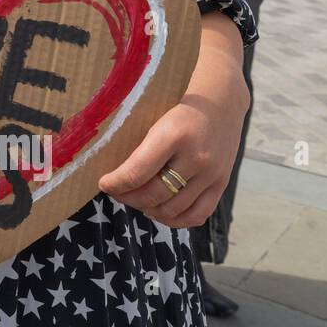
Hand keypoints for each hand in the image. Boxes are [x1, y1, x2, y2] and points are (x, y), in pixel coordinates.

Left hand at [98, 77, 248, 227]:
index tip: (104, 184)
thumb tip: (117, 180)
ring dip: (148, 210)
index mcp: (173, 136)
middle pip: (154, 194)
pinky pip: (197, 215)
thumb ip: (142, 150)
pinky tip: (159, 211)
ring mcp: (211, 174)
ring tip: (136, 201)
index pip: (137, 172)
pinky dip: (175, 220)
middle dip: (128, 198)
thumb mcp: (157, 123)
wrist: (220, 105)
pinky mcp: (222, 185)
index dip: (116, 184)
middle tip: (117, 193)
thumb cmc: (179, 114)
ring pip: (173, 209)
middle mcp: (195, 157)